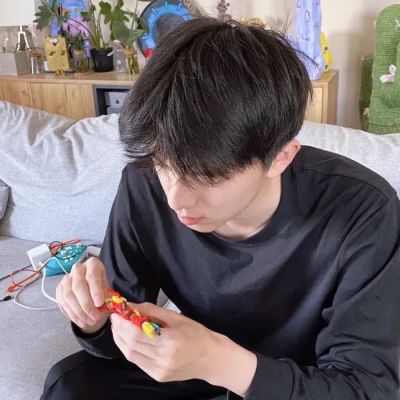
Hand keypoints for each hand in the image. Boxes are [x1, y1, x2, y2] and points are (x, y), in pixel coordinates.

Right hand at [56, 257, 109, 333]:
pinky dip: (72, 314)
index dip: (95, 290)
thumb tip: (107, 306)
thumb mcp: (108, 291)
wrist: (92, 293)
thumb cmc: (102, 291)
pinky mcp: (59, 289)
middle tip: (95, 317)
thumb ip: (107, 297)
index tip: (99, 304)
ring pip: (69, 296)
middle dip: (87, 305)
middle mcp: (78, 268)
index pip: (92, 275)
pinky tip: (81, 321)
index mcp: (92, 264)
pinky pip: (63, 303)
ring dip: (79, 312)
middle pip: (78, 286)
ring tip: (89, 322)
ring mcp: (67, 278)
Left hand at [110, 302, 256, 395]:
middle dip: (118, 331)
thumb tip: (131, 305)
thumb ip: (152, 311)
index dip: (122, 323)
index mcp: (170, 342)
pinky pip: (138, 362)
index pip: (137, 334)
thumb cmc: (197, 334)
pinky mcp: (158, 377)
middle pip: (130, 346)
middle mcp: (163, 359)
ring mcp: (159, 371)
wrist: (212, 358)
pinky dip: (130, 349)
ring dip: (121, 340)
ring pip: (130, 356)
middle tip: (115, 318)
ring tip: (118, 327)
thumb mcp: (176, 317)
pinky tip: (129, 339)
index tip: (116, 312)